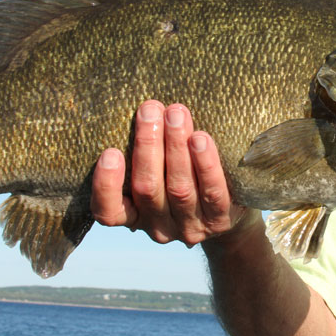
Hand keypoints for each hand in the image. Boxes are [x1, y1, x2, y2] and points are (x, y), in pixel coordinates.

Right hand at [91, 100, 250, 244]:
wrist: (228, 212)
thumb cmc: (182, 179)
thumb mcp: (158, 174)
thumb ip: (146, 153)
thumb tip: (142, 108)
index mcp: (135, 216)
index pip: (109, 212)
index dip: (107, 185)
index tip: (110, 152)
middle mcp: (158, 226)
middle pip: (148, 188)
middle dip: (148, 145)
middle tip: (150, 110)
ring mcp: (189, 226)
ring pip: (179, 188)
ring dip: (176, 147)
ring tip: (176, 115)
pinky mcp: (219, 220)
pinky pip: (213, 192)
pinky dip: (205, 165)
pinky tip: (201, 139)